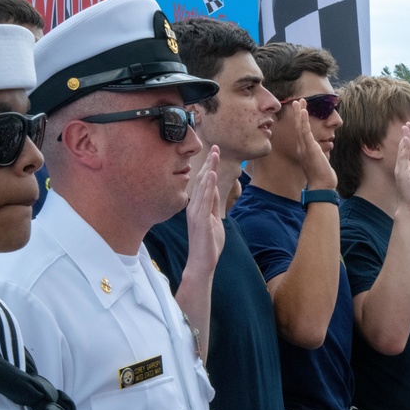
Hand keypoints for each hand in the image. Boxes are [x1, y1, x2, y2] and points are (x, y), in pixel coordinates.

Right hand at [186, 146, 224, 274]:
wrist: (202, 262)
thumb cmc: (208, 244)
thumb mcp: (214, 220)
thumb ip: (214, 205)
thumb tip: (215, 191)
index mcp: (197, 206)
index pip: (204, 183)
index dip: (210, 167)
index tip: (215, 153)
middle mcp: (194, 206)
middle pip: (202, 181)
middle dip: (209, 163)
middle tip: (216, 147)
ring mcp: (195, 212)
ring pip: (202, 187)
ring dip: (209, 169)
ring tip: (215, 154)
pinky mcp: (199, 219)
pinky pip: (204, 200)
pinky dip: (208, 186)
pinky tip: (210, 174)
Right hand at [291, 100, 336, 190]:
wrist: (322, 187)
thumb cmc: (322, 178)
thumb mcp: (320, 163)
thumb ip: (319, 156)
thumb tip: (323, 154)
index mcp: (304, 151)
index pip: (301, 133)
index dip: (300, 121)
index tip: (301, 111)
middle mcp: (302, 148)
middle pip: (298, 127)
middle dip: (298, 113)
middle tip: (297, 101)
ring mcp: (304, 148)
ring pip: (300, 127)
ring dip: (300, 113)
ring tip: (299, 102)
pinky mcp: (310, 148)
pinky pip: (305, 132)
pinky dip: (304, 121)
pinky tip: (304, 111)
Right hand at [394, 122, 409, 212]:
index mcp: (406, 170)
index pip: (408, 152)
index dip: (409, 140)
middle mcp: (402, 168)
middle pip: (404, 149)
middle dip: (406, 136)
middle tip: (407, 123)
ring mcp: (400, 171)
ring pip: (403, 151)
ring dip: (404, 139)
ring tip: (406, 128)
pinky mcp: (402, 174)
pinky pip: (403, 159)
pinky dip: (404, 149)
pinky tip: (405, 140)